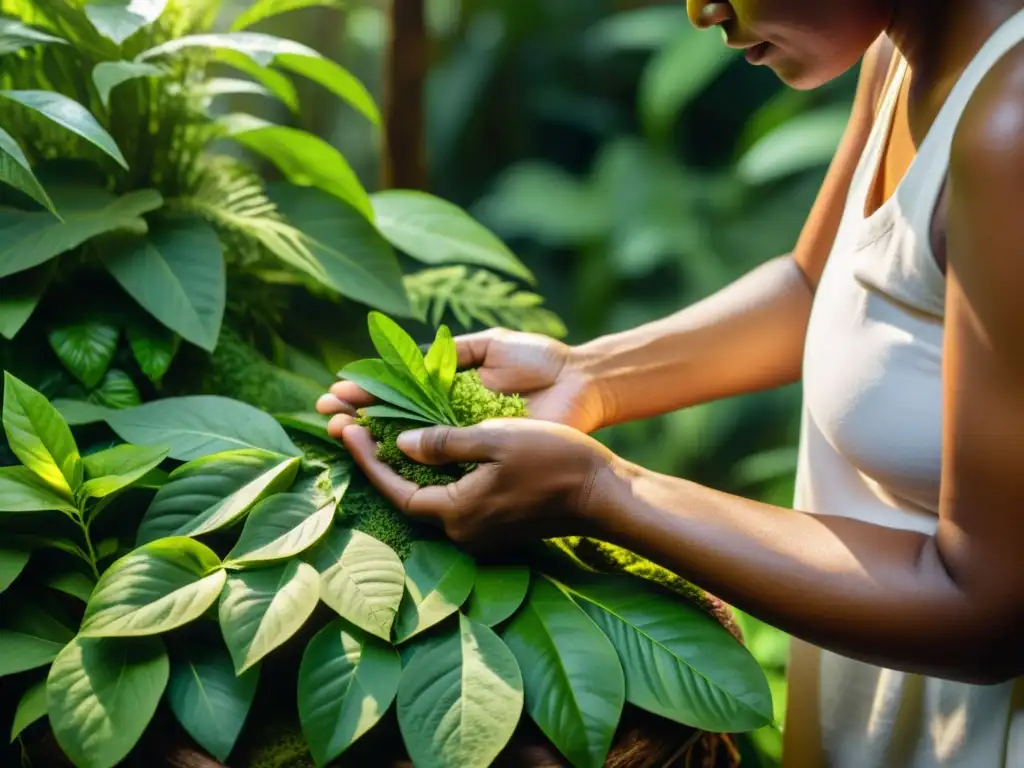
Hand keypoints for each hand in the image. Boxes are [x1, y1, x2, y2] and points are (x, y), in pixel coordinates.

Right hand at [316, 328, 607, 436]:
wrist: (581, 382)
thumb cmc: (540, 361)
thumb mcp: (490, 346)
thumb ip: (452, 353)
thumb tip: (407, 364)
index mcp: (450, 390)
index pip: (398, 393)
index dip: (366, 393)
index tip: (336, 392)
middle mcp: (452, 419)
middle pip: (395, 421)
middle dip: (358, 417)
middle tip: (325, 415)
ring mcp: (466, 440)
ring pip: (410, 443)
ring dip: (373, 438)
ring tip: (339, 431)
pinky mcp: (484, 456)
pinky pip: (443, 459)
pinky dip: (411, 457)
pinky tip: (381, 451)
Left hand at [339, 418, 617, 549]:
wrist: (603, 494)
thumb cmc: (553, 461)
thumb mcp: (494, 438)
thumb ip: (444, 443)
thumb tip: (401, 443)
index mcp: (457, 513)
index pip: (395, 489)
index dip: (367, 459)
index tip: (346, 429)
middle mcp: (463, 531)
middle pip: (407, 496)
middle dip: (380, 462)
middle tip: (356, 426)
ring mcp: (482, 533)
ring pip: (431, 497)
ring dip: (407, 468)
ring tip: (385, 433)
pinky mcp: (498, 525)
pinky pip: (454, 498)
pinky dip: (437, 474)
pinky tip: (432, 450)